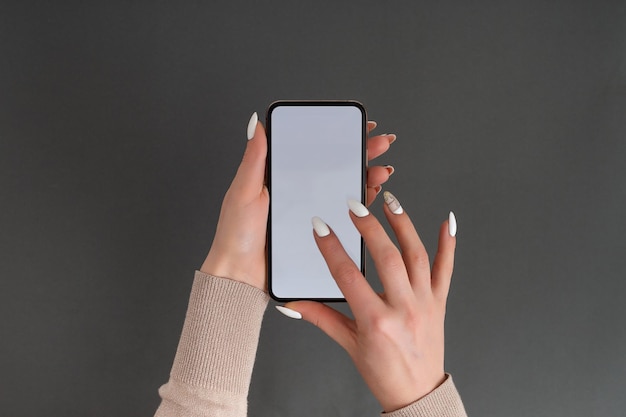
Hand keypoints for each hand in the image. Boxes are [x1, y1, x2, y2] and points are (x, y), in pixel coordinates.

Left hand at [200, 113, 395, 289]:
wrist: (240, 275)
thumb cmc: (235, 235)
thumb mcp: (243, 191)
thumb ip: (254, 158)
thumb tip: (255, 124)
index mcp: (280, 177)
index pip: (314, 150)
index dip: (338, 137)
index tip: (357, 126)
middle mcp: (297, 192)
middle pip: (335, 167)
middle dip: (362, 152)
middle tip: (381, 144)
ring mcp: (309, 212)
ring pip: (344, 189)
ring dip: (366, 176)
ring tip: (381, 170)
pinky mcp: (317, 232)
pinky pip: (343, 215)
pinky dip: (361, 203)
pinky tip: (372, 193)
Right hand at [281, 195, 456, 411]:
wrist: (418, 394)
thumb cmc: (384, 372)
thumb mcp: (348, 344)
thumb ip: (320, 318)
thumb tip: (292, 306)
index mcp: (376, 320)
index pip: (347, 275)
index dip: (331, 248)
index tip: (320, 227)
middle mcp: (403, 308)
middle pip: (386, 257)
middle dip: (368, 227)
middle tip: (355, 206)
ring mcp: (424, 303)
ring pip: (416, 255)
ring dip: (403, 225)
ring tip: (391, 203)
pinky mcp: (440, 302)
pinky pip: (446, 269)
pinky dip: (449, 244)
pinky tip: (447, 223)